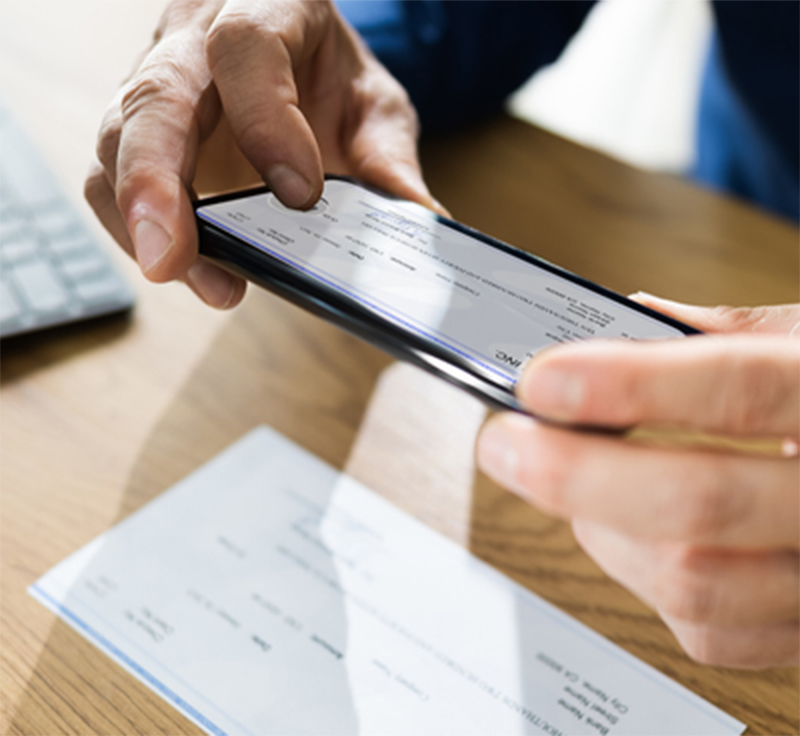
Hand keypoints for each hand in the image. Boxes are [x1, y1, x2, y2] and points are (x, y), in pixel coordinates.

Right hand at [86, 0, 438, 307]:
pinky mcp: (140, 134)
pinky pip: (109, 175)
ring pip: (116, 140)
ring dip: (138, 217)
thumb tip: (420, 222)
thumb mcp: (374, 105)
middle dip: (157, 182)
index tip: (300, 194)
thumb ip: (390, 159)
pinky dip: (134, 226)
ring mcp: (159, 86)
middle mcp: (195, 42)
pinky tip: (180, 265)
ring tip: (179, 273)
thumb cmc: (330, 75)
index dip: (266, 120)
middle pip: (154, 98)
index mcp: (266, 9)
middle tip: (172, 258)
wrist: (295, 54)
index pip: (246, 49)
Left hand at [477, 296, 798, 667]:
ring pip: (693, 584)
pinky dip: (643, 579)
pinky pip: (709, 630)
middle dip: (576, 476)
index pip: (741, 390)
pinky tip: (628, 534)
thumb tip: (607, 330)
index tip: (541, 380)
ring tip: (567, 483)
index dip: (630, 385)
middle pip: (700, 506)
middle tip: (504, 444)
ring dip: (601, 530)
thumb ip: (713, 337)